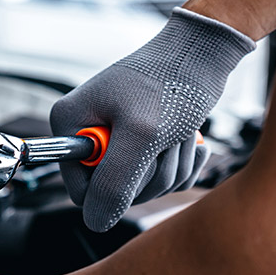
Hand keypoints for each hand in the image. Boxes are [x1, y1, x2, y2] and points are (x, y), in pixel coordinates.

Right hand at [51, 7, 254, 231]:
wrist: (204, 51)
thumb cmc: (172, 80)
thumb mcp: (142, 135)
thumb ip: (113, 183)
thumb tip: (95, 222)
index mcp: (71, 124)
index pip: (80, 190)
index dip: (113, 187)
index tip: (138, 157)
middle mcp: (88, 132)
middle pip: (113, 192)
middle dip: (150, 173)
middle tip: (164, 139)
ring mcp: (116, 139)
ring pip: (142, 187)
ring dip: (171, 166)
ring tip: (178, 133)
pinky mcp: (143, 144)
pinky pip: (161, 178)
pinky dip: (181, 164)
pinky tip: (188, 140)